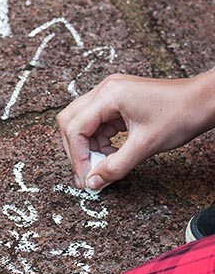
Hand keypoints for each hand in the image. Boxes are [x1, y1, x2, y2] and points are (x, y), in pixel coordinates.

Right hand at [57, 71, 214, 189]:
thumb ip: (115, 166)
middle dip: (77, 150)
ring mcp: (110, 93)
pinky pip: (97, 122)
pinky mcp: (117, 100)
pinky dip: (100, 141)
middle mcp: (105, 90)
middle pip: (71, 122)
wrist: (204, 101)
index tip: (85, 177)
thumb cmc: (181, 115)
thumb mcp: (145, 146)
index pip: (76, 127)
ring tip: (102, 165)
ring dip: (88, 147)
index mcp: (109, 95)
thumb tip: (93, 183)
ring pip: (82, 123)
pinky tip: (111, 154)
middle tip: (87, 173)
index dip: (77, 156)